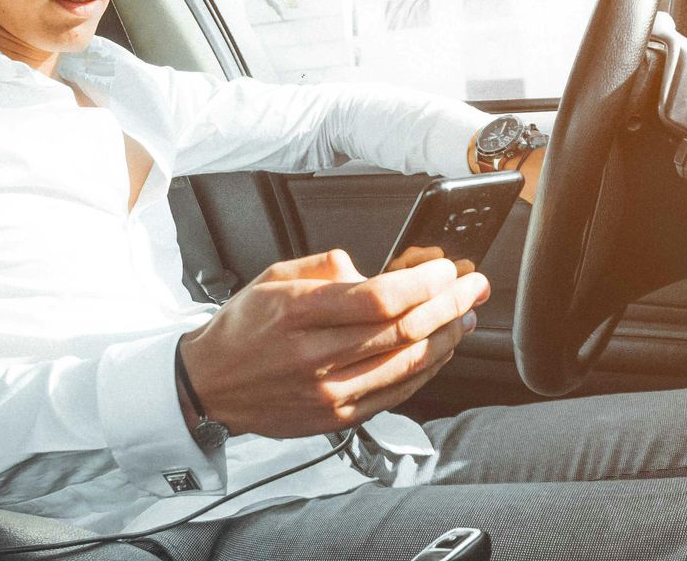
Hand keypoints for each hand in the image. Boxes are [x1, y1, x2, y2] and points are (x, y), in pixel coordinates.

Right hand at [178, 249, 489, 438]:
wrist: (212, 384)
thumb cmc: (244, 327)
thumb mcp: (273, 277)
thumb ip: (326, 268)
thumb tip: (373, 271)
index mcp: (296, 312)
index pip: (378, 298)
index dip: (423, 283)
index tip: (447, 269)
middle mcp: (313, 356)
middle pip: (401, 330)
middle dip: (449, 304)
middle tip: (474, 286)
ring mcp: (327, 393)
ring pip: (407, 364)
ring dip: (447, 337)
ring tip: (467, 315)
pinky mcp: (336, 417)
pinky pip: (397, 394)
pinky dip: (427, 370)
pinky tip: (441, 350)